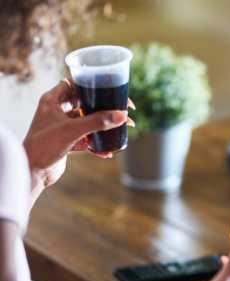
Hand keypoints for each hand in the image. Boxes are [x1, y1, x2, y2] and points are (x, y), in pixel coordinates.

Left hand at [23, 79, 133, 195]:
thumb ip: (97, 122)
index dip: (93, 85)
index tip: (112, 90)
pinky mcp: (66, 141)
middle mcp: (57, 111)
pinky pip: (86, 139)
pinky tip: (108, 152)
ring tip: (120, 130)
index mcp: (52, 101)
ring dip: (103, 127)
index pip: (75, 85)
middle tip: (121, 111)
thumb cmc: (43, 146)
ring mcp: (62, 127)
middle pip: (85, 104)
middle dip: (104, 108)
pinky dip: (97, 144)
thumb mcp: (72, 131)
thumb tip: (122, 115)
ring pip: (88, 122)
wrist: (33, 172)